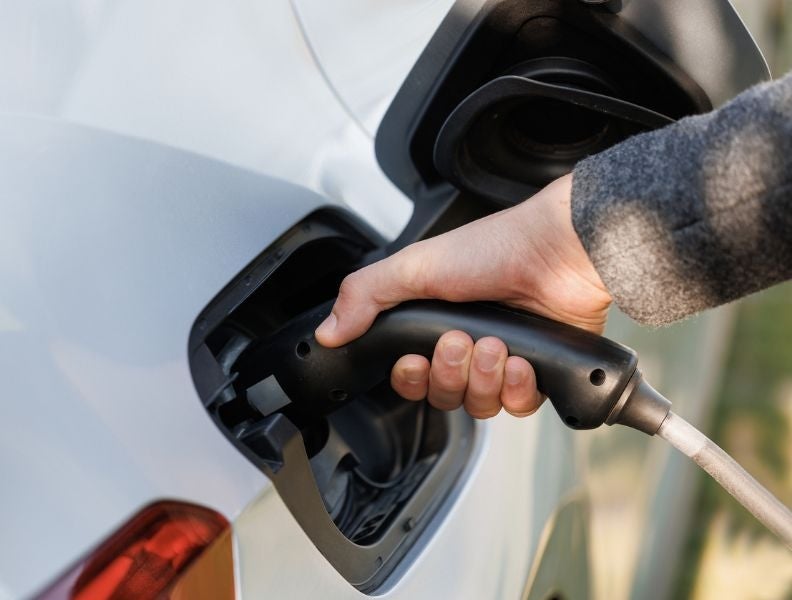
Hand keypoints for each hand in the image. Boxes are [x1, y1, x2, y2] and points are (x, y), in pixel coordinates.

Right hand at [315, 173, 611, 417]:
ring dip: (483, 379)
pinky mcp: (539, 372)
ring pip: (479, 405)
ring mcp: (504, 360)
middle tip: (460, 341)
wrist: (559, 251)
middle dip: (448, 373)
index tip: (414, 361)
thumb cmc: (495, 248)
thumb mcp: (415, 266)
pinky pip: (518, 406)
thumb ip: (365, 297)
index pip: (410, 375)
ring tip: (496, 346)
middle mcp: (468, 345)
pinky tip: (522, 361)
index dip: (410, 378)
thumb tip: (327, 332)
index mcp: (436, 322)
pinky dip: (517, 388)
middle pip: (442, 395)